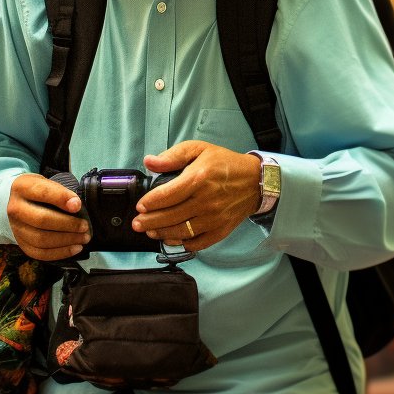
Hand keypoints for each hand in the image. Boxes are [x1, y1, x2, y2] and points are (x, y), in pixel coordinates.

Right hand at [9, 173, 90, 259]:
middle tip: (85, 227)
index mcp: (23, 188)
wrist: (14, 201)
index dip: (62, 199)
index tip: (78, 206)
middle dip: (68, 225)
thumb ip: (61, 191)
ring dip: (66, 241)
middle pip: (42, 220)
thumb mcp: (47, 182)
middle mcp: (15, 208)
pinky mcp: (20, 242)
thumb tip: (76, 205)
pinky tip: (74, 248)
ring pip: (40, 239)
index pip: (43, 193)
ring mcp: (16, 228)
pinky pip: (38, 253)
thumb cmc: (38, 191)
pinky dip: (59, 253)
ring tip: (83, 238)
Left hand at [134, 141, 260, 250]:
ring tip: (150, 231)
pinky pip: (197, 243)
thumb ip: (173, 156)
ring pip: (181, 232)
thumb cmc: (226, 163)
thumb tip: (149, 162)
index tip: (141, 206)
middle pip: (170, 216)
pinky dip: (182, 244)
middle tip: (137, 223)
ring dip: (161, 233)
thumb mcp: (200, 149)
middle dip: (149, 221)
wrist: (256, 180)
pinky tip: (172, 238)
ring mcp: (214, 218)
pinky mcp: (221, 230)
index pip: (167, 195)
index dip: (150, 203)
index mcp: (199, 178)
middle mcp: (206, 201)